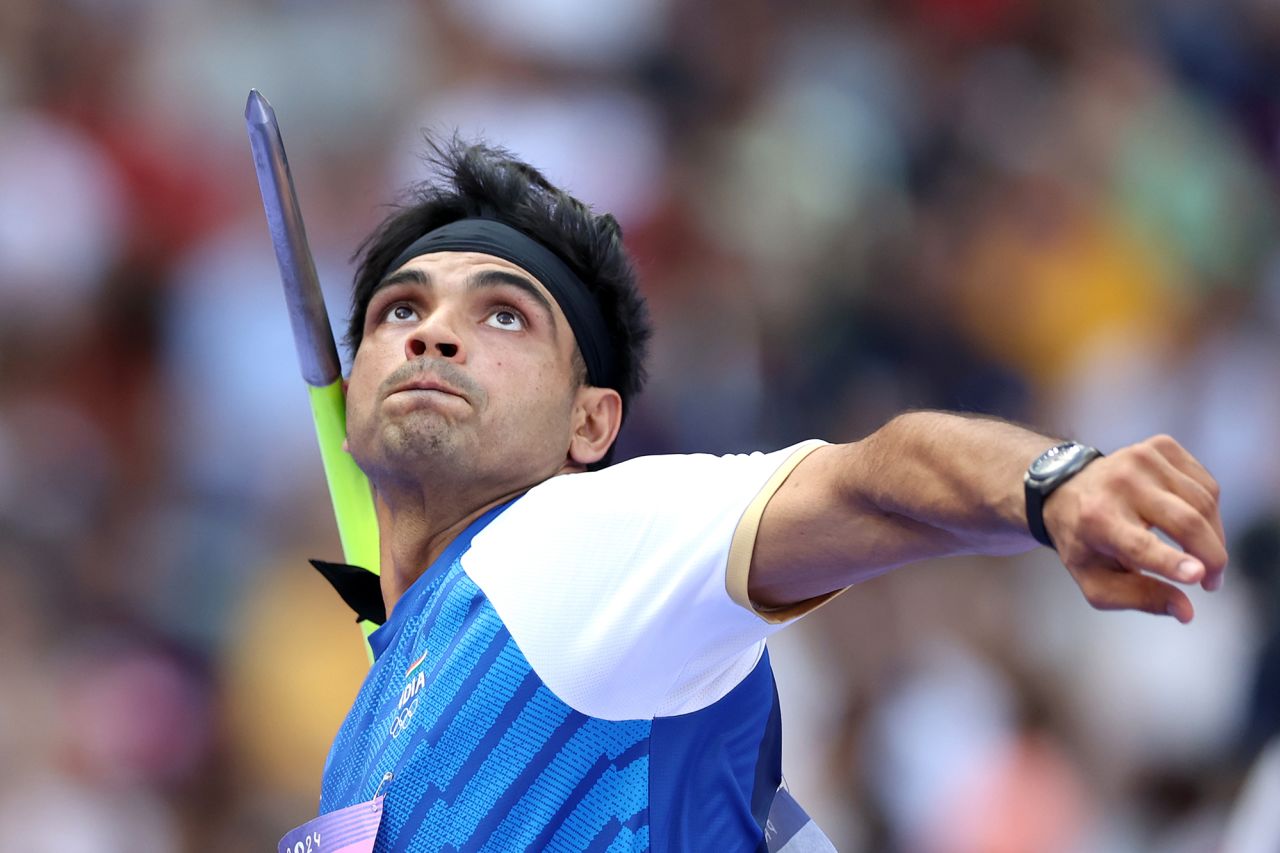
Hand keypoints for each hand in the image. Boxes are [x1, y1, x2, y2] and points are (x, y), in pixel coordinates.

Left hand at [1042, 435, 1226, 622]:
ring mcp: (1141, 459)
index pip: (1139, 544)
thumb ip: (1140, 598)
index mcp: (1096, 520)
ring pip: (1204, 503)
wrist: (1065, 489)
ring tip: (1203, 557)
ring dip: (1214, 537)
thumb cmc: (1085, 543)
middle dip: (1212, 557)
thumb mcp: (1097, 581)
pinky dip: (1210, 510)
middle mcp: (1119, 483)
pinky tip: (1193, 522)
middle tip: (1214, 582)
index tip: (1199, 575)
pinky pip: (1206, 484)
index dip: (1171, 562)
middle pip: (1185, 522)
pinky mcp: (1160, 446)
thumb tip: (1187, 612)